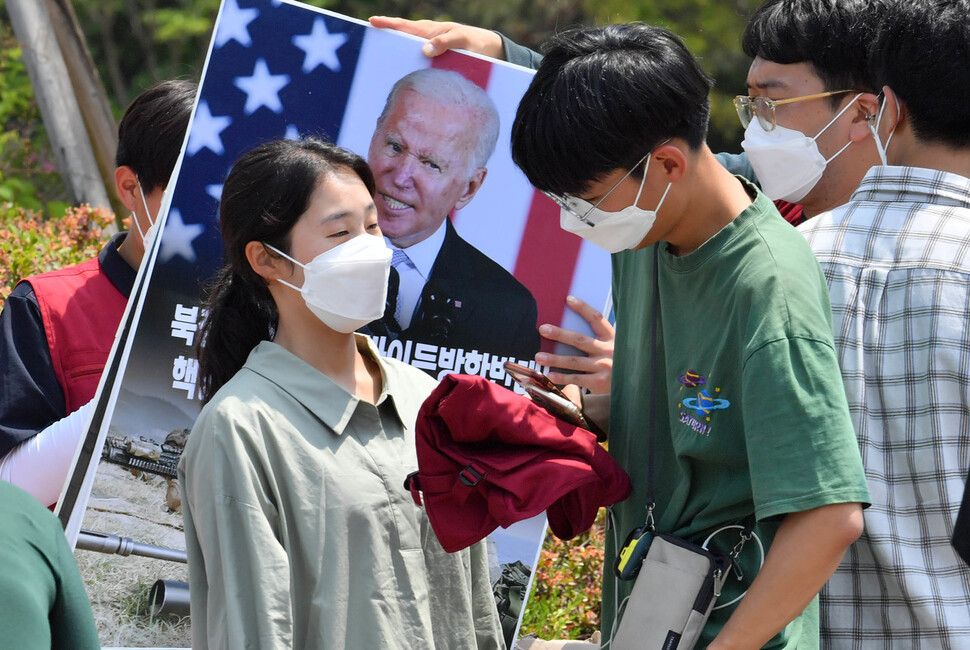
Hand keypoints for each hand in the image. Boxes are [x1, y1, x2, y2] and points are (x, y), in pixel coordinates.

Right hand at [368, 16, 504, 59]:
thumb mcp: (462, 40)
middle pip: (400, 39)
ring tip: (378, 65)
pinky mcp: (433, 61)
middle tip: (367, 46)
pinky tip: (401, 77)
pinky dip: (407, 66)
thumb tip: (425, 49)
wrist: (488, 51)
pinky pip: (416, 63)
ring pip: (406, 51)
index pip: (404, 26)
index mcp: (429, 31)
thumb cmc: (475, 42)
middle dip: (384, 40)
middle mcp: (425, 39)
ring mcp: (428, 50)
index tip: (372, 22)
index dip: (388, 24)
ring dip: (394, 56)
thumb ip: (445, 43)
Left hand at [535, 295, 613, 393]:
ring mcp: (604, 367)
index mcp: (612, 338)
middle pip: (579, 340)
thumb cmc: (617, 362)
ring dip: (555, 358)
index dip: (583, 308)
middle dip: (559, 334)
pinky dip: (562, 377)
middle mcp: (608, 351)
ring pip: (574, 361)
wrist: (634, 384)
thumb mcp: (613, 347)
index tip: (568, 299)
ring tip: (539, 356)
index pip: (597, 319)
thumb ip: (598, 340)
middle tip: (542, 329)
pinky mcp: (599, 382)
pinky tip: (550, 374)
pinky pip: (576, 379)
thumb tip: (568, 332)